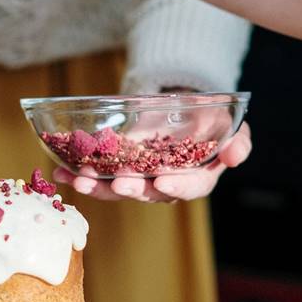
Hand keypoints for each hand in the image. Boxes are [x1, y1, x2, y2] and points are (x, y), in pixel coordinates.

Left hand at [53, 121, 251, 202]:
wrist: (186, 109)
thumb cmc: (212, 120)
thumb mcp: (230, 125)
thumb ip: (239, 141)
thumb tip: (234, 155)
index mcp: (197, 178)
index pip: (190, 187)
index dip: (176, 186)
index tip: (161, 180)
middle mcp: (167, 183)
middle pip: (149, 192)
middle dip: (131, 188)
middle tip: (117, 182)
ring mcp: (142, 178)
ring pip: (120, 189)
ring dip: (99, 186)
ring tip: (79, 179)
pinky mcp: (122, 169)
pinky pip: (103, 177)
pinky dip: (83, 175)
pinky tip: (62, 172)